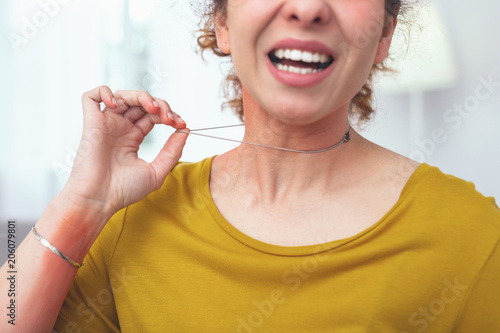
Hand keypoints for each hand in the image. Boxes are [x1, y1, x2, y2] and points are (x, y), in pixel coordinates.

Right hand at [62, 86, 188, 217]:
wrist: (99, 200)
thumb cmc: (124, 190)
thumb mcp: (157, 171)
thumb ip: (172, 151)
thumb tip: (185, 131)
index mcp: (133, 138)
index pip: (153, 116)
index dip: (169, 115)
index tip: (181, 124)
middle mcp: (119, 128)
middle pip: (141, 103)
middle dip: (160, 105)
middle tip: (170, 117)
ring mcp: (105, 124)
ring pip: (123, 96)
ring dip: (142, 96)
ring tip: (153, 108)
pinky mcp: (91, 123)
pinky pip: (91, 97)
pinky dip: (104, 92)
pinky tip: (117, 104)